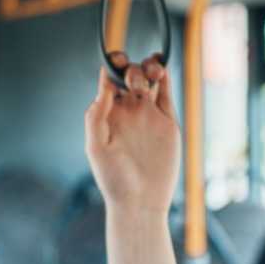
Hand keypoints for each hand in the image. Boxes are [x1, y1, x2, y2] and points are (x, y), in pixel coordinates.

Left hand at [84, 52, 181, 215]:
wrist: (141, 201)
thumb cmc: (114, 180)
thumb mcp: (96, 148)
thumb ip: (97, 117)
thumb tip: (105, 86)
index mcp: (108, 115)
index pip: (109, 81)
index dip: (112, 65)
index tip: (114, 62)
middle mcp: (128, 112)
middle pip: (130, 76)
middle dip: (131, 68)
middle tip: (133, 81)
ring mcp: (148, 115)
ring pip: (150, 80)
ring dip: (149, 67)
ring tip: (151, 73)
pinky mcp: (168, 121)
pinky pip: (166, 93)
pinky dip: (165, 78)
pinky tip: (161, 73)